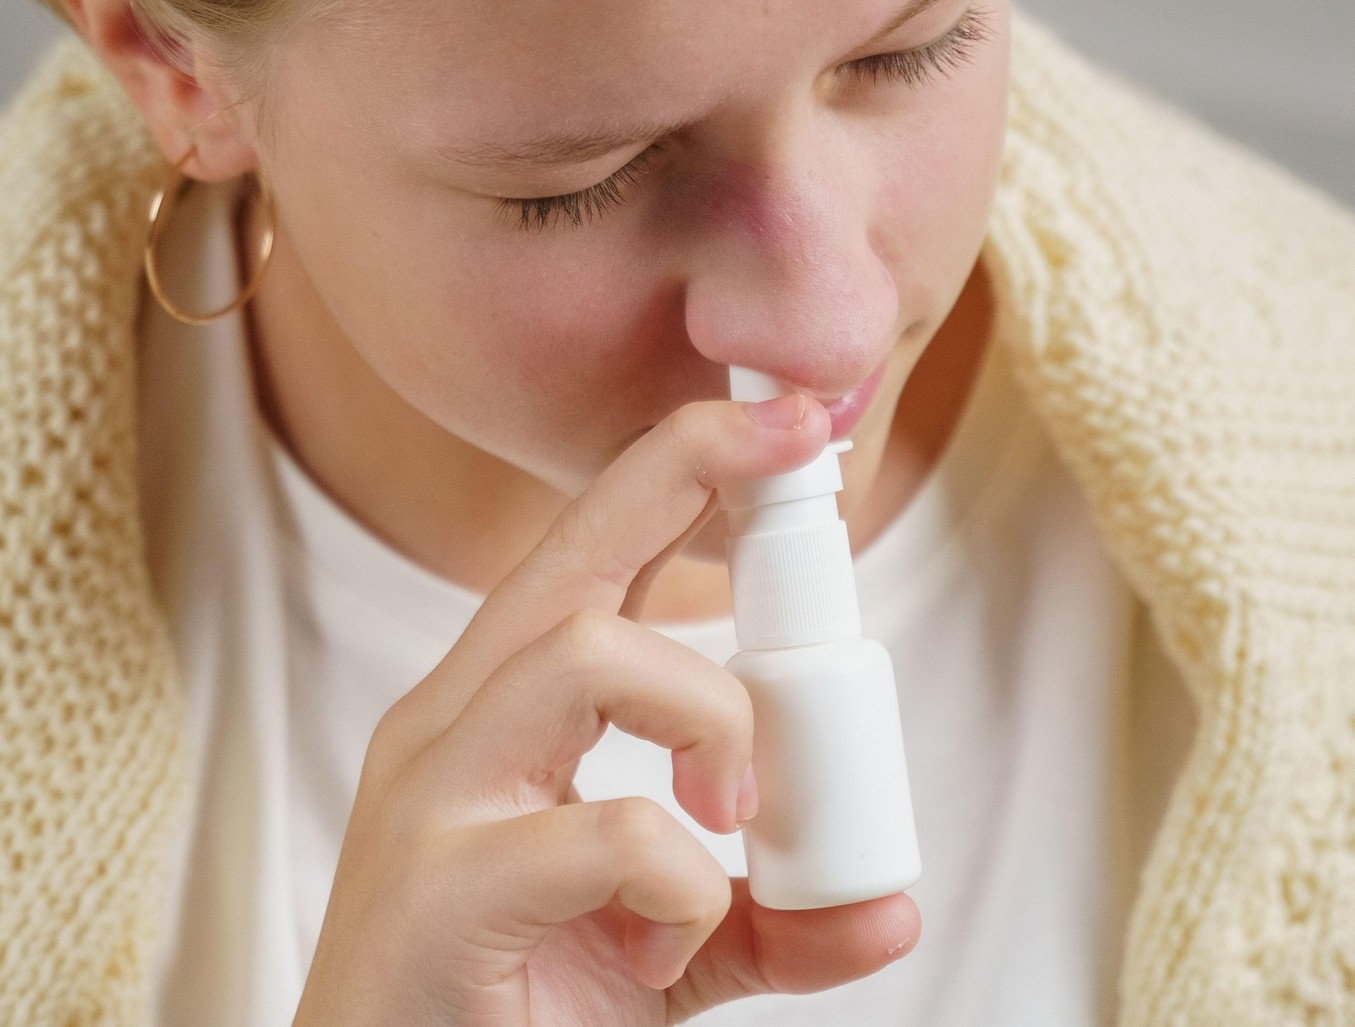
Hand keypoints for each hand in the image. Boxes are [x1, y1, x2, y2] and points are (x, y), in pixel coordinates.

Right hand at [292, 391, 920, 1026]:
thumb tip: (888, 907)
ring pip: (586, 655)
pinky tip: (662, 946)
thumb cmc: (516, 1011)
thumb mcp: (668, 945)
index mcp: (499, 713)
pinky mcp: (435, 890)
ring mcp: (432, 799)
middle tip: (798, 448)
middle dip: (689, 467)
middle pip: (572, 550)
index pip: (591, 553)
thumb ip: (767, 914)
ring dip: (706, 717)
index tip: (789, 421)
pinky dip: (677, 877)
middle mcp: (453, 727)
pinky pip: (602, 828)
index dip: (685, 466)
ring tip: (730, 809)